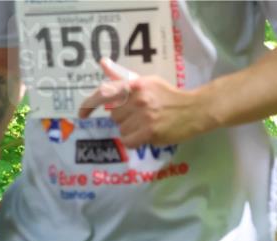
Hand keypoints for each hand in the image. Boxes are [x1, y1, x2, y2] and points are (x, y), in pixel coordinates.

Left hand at [79, 58, 208, 147]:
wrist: (195, 110)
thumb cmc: (170, 96)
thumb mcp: (148, 82)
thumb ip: (124, 77)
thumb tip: (102, 62)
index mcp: (135, 85)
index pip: (105, 94)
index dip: (89, 105)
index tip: (81, 116)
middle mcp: (137, 99)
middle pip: (114, 117)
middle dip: (124, 119)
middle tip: (141, 117)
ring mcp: (144, 116)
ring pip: (122, 130)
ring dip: (131, 131)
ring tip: (147, 126)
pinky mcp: (150, 132)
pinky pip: (129, 141)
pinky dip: (135, 141)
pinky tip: (146, 136)